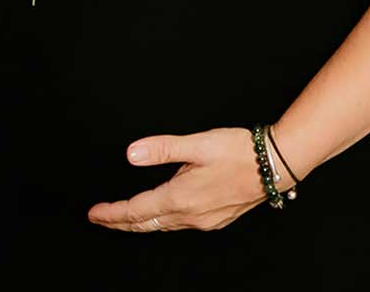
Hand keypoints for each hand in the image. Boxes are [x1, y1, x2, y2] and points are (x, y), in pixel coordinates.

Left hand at [87, 127, 287, 232]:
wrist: (276, 164)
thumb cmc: (239, 150)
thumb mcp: (198, 143)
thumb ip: (162, 148)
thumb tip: (131, 154)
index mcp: (181, 198)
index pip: (136, 211)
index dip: (112, 213)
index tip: (94, 214)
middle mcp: (190, 216)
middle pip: (146, 224)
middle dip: (120, 223)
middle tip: (100, 220)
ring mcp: (204, 221)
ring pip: (163, 226)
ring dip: (140, 223)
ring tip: (123, 219)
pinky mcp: (216, 219)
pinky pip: (180, 225)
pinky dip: (162, 221)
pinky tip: (162, 214)